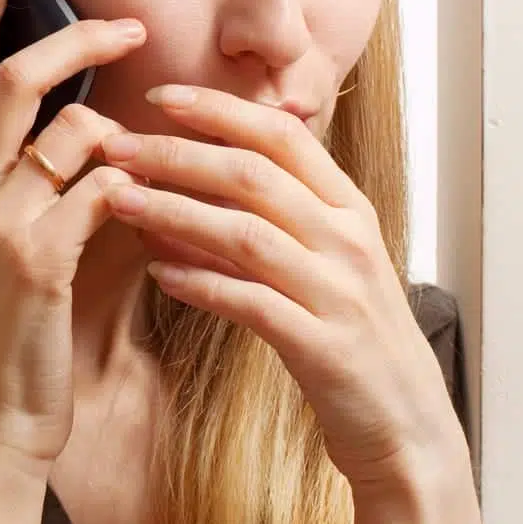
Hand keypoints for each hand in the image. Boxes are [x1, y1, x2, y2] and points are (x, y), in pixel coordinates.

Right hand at [0, 0, 146, 475]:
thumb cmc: (6, 322)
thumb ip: (24, 174)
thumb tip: (84, 114)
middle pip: (16, 78)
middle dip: (79, 40)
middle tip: (131, 27)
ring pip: (72, 132)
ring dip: (123, 137)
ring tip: (148, 161)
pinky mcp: (35, 260)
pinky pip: (102, 191)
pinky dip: (135, 192)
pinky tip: (154, 216)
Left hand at [98, 86, 466, 491]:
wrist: (407, 428)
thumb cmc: (352, 336)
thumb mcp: (328, 261)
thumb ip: (277, 214)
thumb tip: (196, 172)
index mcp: (349, 209)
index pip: (282, 136)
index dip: (221, 110)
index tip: (161, 95)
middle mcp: (348, 240)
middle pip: (253, 176)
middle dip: (177, 154)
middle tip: (116, 144)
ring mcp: (339, 293)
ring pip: (245, 234)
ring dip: (173, 212)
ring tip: (118, 200)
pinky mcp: (323, 347)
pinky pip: (251, 303)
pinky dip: (202, 284)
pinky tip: (158, 274)